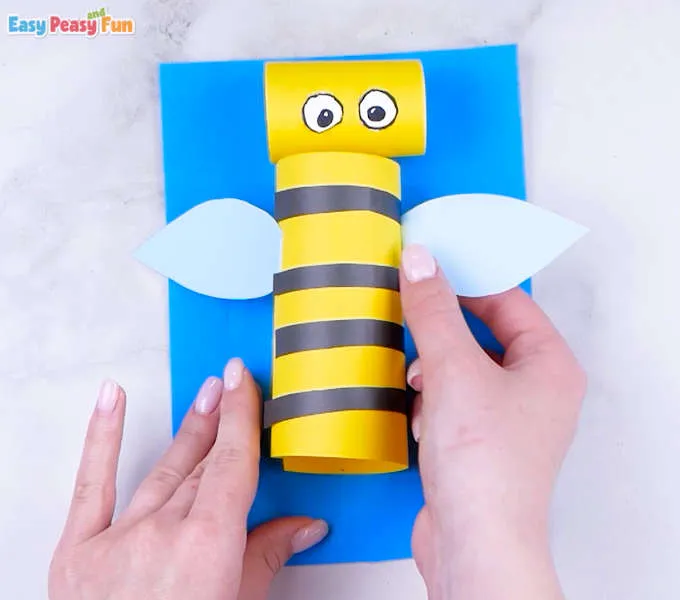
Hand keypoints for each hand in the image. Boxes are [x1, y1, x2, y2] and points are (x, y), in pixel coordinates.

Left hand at [49, 359, 327, 599]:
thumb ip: (267, 558)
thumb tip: (305, 526)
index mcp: (207, 546)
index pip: (233, 464)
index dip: (240, 417)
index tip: (243, 381)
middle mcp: (161, 534)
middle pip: (201, 466)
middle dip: (218, 423)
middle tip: (228, 386)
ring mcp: (115, 540)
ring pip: (162, 471)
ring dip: (186, 432)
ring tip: (201, 396)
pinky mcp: (76, 553)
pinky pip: (90, 484)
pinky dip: (101, 436)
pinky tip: (110, 398)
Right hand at [400, 244, 585, 599]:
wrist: (473, 543)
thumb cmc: (483, 463)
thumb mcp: (453, 370)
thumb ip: (433, 310)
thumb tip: (420, 260)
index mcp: (549, 365)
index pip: (507, 301)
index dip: (466, 279)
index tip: (427, 264)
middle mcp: (535, 391)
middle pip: (483, 335)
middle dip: (443, 332)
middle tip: (411, 313)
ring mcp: (508, 420)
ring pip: (462, 369)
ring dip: (433, 371)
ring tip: (417, 382)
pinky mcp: (479, 445)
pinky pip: (451, 402)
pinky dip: (431, 403)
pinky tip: (418, 419)